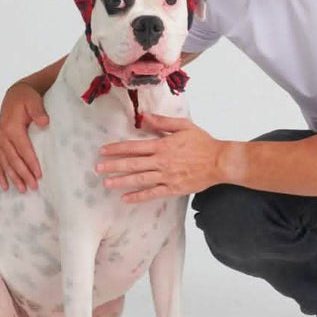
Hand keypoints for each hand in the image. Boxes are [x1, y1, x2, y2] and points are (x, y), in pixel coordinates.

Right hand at [0, 82, 49, 191]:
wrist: (14, 95)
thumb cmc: (26, 99)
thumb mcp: (33, 101)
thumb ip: (38, 111)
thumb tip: (44, 122)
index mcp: (12, 127)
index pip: (23, 148)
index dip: (31, 162)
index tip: (39, 174)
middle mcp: (2, 136)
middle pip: (14, 159)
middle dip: (23, 174)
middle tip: (33, 187)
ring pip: (5, 163)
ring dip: (13, 177)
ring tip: (22, 190)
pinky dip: (0, 174)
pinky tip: (5, 186)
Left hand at [96, 114, 228, 202]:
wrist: (219, 161)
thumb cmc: (203, 142)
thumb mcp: (184, 126)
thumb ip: (163, 122)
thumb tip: (145, 117)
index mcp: (162, 145)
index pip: (134, 147)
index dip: (117, 148)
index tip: (103, 150)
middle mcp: (161, 161)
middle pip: (132, 164)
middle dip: (113, 166)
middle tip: (97, 168)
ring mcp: (167, 176)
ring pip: (139, 179)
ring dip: (121, 181)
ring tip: (106, 183)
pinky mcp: (173, 189)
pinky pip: (152, 193)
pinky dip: (138, 196)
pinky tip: (126, 198)